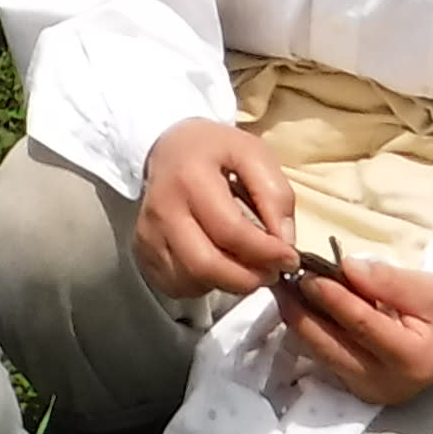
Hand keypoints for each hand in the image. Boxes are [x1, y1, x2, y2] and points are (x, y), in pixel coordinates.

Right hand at [133, 118, 297, 299]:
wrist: (168, 147)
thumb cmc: (215, 151)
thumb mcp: (254, 154)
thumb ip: (275, 195)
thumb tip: (284, 243)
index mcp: (191, 177)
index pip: (231, 231)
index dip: (266, 253)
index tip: (290, 258)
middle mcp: (162, 208)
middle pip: (205, 265)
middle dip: (246, 279)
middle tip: (270, 272)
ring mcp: (148, 233)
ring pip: (191, 281)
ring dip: (226, 284)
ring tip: (246, 266)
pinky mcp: (142, 250)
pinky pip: (176, 285)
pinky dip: (204, 285)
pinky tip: (218, 265)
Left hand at [273, 251, 432, 409]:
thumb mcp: (427, 288)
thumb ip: (385, 280)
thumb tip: (345, 267)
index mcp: (411, 360)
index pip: (363, 326)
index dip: (334, 299)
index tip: (308, 274)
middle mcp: (387, 384)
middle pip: (333, 347)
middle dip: (303, 313)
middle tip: (280, 282)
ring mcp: (369, 391)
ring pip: (323, 355)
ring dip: (300, 322)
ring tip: (281, 291)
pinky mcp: (357, 388)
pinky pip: (326, 359)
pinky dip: (310, 332)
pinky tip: (297, 307)